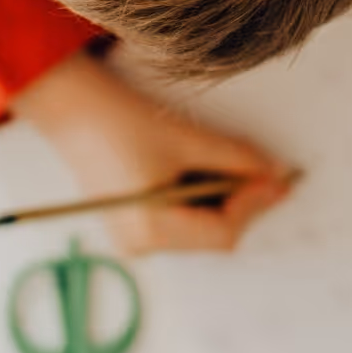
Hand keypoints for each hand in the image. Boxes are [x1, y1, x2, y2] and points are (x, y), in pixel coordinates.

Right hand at [10, 53, 298, 254]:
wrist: (73, 107)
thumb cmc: (120, 121)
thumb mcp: (186, 139)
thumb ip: (236, 159)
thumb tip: (276, 173)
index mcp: (150, 230)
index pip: (222, 232)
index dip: (254, 203)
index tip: (278, 177)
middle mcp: (141, 245)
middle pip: (214, 234)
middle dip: (242, 201)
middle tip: (264, 169)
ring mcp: (135, 238)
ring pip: (201, 228)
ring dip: (223, 198)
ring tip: (227, 163)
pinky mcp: (133, 224)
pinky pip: (182, 220)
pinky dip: (201, 197)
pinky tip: (201, 169)